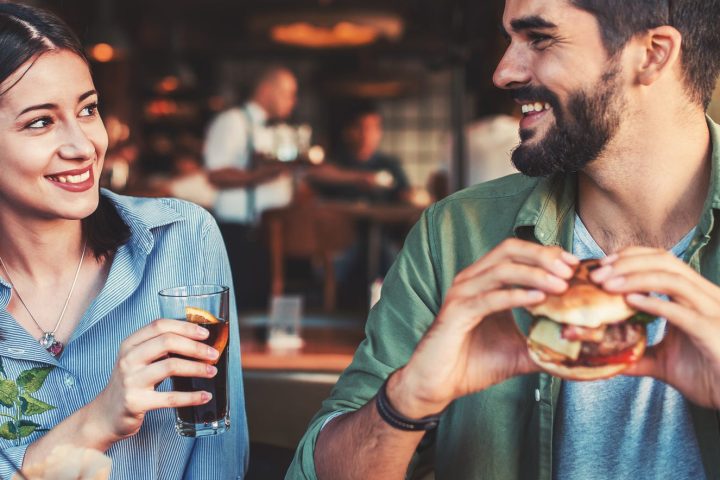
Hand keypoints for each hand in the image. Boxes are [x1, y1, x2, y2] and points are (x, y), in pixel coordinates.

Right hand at [88, 319, 218, 442]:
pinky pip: (170, 398)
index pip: (159, 325)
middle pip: (167, 341)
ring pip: (171, 366)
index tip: (205, 333)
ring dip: (197, 368)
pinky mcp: (136, 402)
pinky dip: (191, 397)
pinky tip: (204, 396)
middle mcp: (128, 358)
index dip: (185, 327)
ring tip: (212, 371)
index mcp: (130, 344)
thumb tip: (197, 340)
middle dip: (196, 347)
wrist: (105, 415)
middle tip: (213, 354)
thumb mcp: (138, 359)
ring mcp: (131, 380)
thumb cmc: (130, 383)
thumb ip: (160, 347)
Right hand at [388, 239, 578, 417]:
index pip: (517, 253)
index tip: (575, 265)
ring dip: (535, 273)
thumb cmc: (473, 364)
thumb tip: (579, 349)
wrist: (438, 385)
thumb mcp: (518, 351)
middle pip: (509, 250)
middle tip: (570, 268)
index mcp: (485, 282)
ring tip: (562, 284)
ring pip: (501, 269)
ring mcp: (462, 294)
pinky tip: (539, 299)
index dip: (547, 254)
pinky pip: (490, 297)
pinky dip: (516, 295)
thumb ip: (544, 344)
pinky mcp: (457, 312)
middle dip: (543, 255)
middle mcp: (472, 280)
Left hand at [592, 247, 719, 408]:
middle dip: (627, 263)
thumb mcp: (664, 362)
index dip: (631, 257)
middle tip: (597, 275)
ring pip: (673, 279)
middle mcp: (704, 296)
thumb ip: (637, 354)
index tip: (602, 266)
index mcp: (694, 296)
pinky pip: (681, 311)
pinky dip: (654, 302)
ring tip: (607, 285)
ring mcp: (711, 311)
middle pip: (665, 261)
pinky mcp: (712, 331)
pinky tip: (630, 301)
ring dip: (635, 278)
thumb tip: (605, 355)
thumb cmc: (706, 377)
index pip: (662, 260)